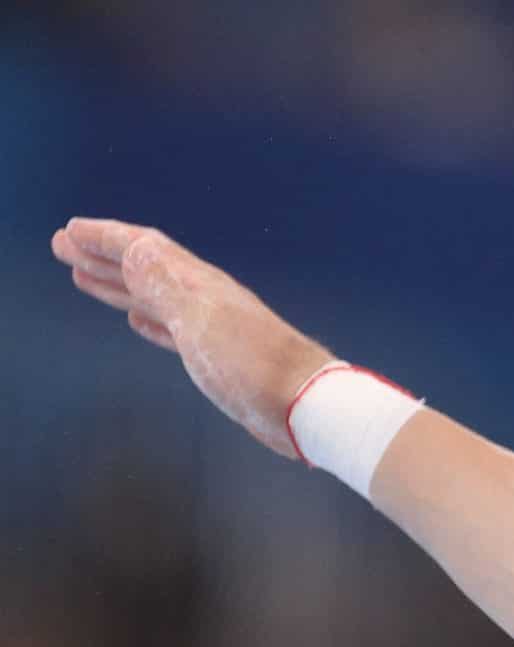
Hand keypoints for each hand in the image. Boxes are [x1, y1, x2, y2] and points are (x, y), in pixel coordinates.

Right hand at [51, 219, 335, 459]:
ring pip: (154, 298)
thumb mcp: (200, 319)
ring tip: (84, 277)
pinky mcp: (219, 359)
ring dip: (119, 286)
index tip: (72, 231)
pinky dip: (149, 320)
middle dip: (103, 257)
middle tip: (64, 247)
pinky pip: (173, 329)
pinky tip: (137, 321)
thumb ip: (164, 285)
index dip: (106, 238)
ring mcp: (213, 329)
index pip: (145, 249)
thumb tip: (133, 250)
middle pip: (144, 270)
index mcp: (199, 285)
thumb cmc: (254, 364)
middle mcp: (204, 300)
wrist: (306, 405)